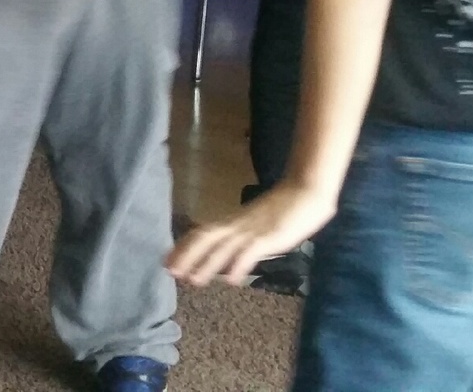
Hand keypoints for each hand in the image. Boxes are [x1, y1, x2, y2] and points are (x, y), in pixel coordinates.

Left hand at [167, 181, 336, 287]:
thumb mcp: (256, 225)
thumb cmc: (283, 209)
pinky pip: (250, 251)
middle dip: (186, 255)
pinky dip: (239, 265)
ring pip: (223, 246)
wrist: (305, 192)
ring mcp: (252, 230)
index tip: (166, 263)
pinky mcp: (270, 236)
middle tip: (171, 273)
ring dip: (207, 263)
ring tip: (193, 280)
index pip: (201, 233)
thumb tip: (229, 259)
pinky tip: (231, 280)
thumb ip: (242, 239)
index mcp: (232, 221)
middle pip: (205, 237)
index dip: (183, 247)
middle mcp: (236, 224)